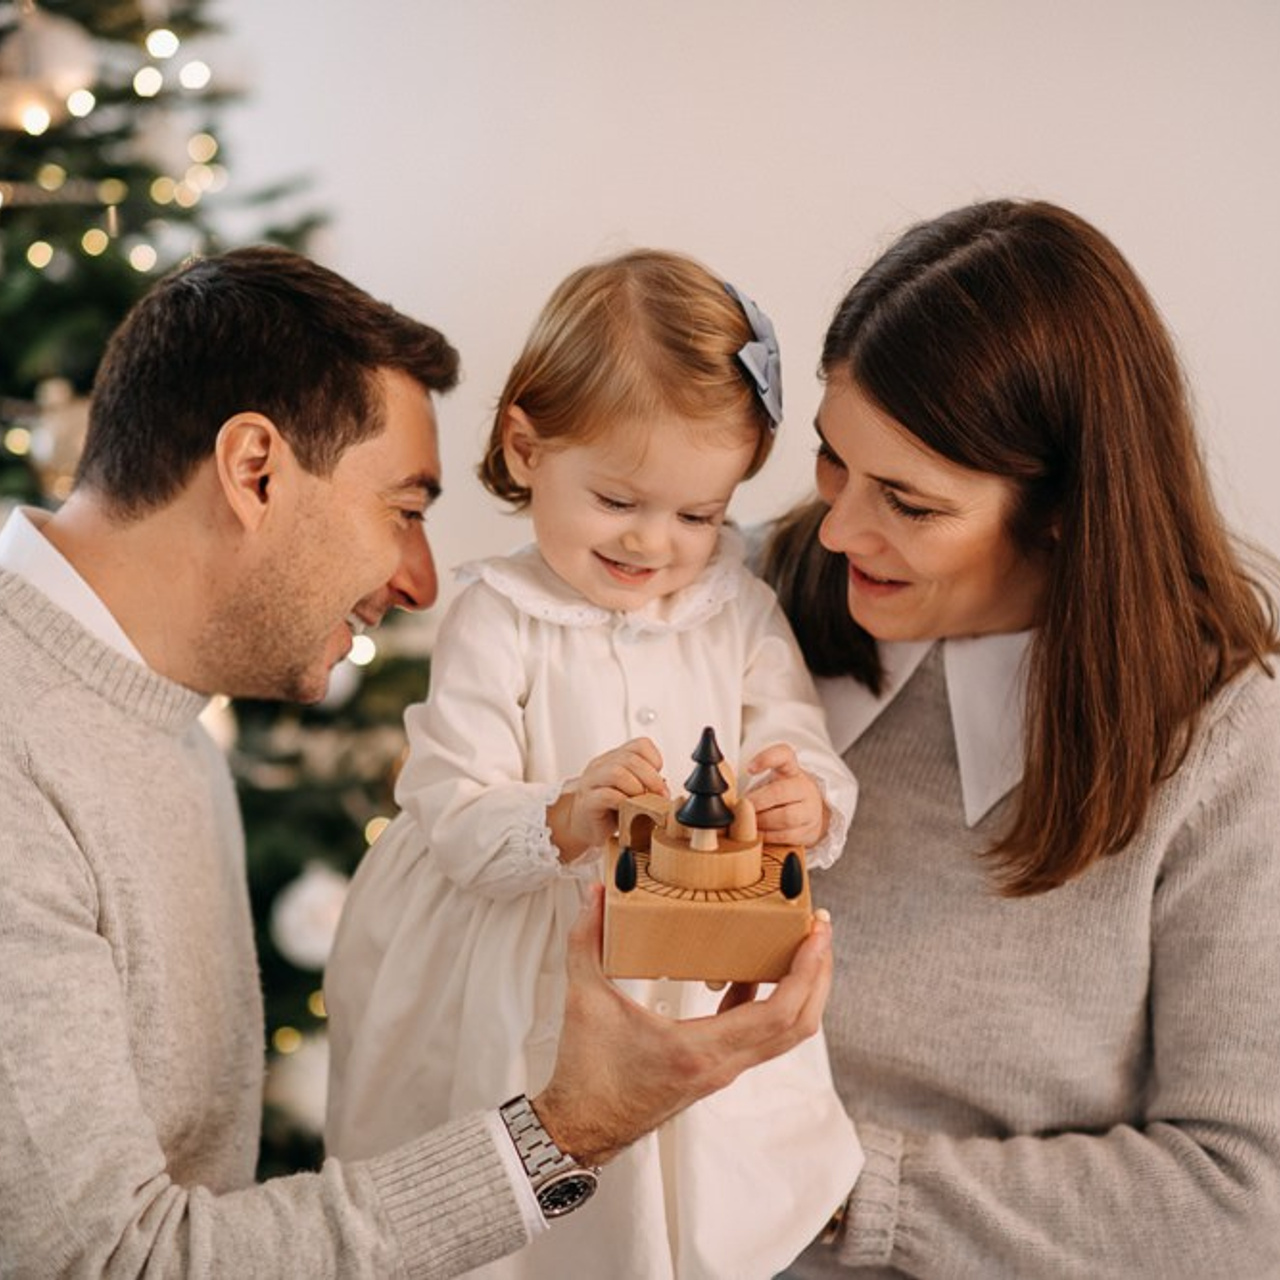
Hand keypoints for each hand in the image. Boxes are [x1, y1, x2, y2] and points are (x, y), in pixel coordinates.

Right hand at [530, 884, 832, 1165]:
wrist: (581, 1127)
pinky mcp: (714, 1069)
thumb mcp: (584, 998)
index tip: (815, 934)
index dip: (806, 972)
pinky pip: (757, 1035)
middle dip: (817, 974)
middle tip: (819, 930)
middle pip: (798, 1025)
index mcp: (698, 1049)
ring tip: (798, 945)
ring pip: (784, 1033)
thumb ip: (587, 940)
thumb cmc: (586, 1072)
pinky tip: (749, 972)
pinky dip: (766, 1002)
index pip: (778, 1014)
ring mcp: (721, 1070)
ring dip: (800, 989)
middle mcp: (721, 1065)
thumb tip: (595, 893)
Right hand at [547, 738, 666, 861]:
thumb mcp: (633, 792)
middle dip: (650, 777)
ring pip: (616, 772)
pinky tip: (627, 810)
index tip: (660, 779)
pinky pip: (605, 795)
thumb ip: (647, 786)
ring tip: (642, 802)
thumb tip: (664, 789)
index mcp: (615, 758)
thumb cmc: (610, 809)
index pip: (639, 745)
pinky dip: (622, 801)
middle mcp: (602, 765)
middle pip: (630, 758)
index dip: (655, 759)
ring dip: (636, 788)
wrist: (585, 827)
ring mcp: (591, 781)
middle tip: (659, 795)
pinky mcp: (587, 801)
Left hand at [744, 743, 826, 846]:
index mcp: (791, 770)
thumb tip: (728, 801)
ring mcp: (810, 810)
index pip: (783, 754)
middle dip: (756, 802)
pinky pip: (786, 836)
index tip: (749, 768)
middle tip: (741, 808)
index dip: (766, 759)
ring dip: (761, 821)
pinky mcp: (809, 831)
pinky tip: (758, 834)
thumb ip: (755, 785)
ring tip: (748, 822)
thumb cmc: (783, 797)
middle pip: (780, 791)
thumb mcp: (772, 782)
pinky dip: (767, 836)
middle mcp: (804, 787)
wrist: (810, 814)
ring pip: (785, 817)